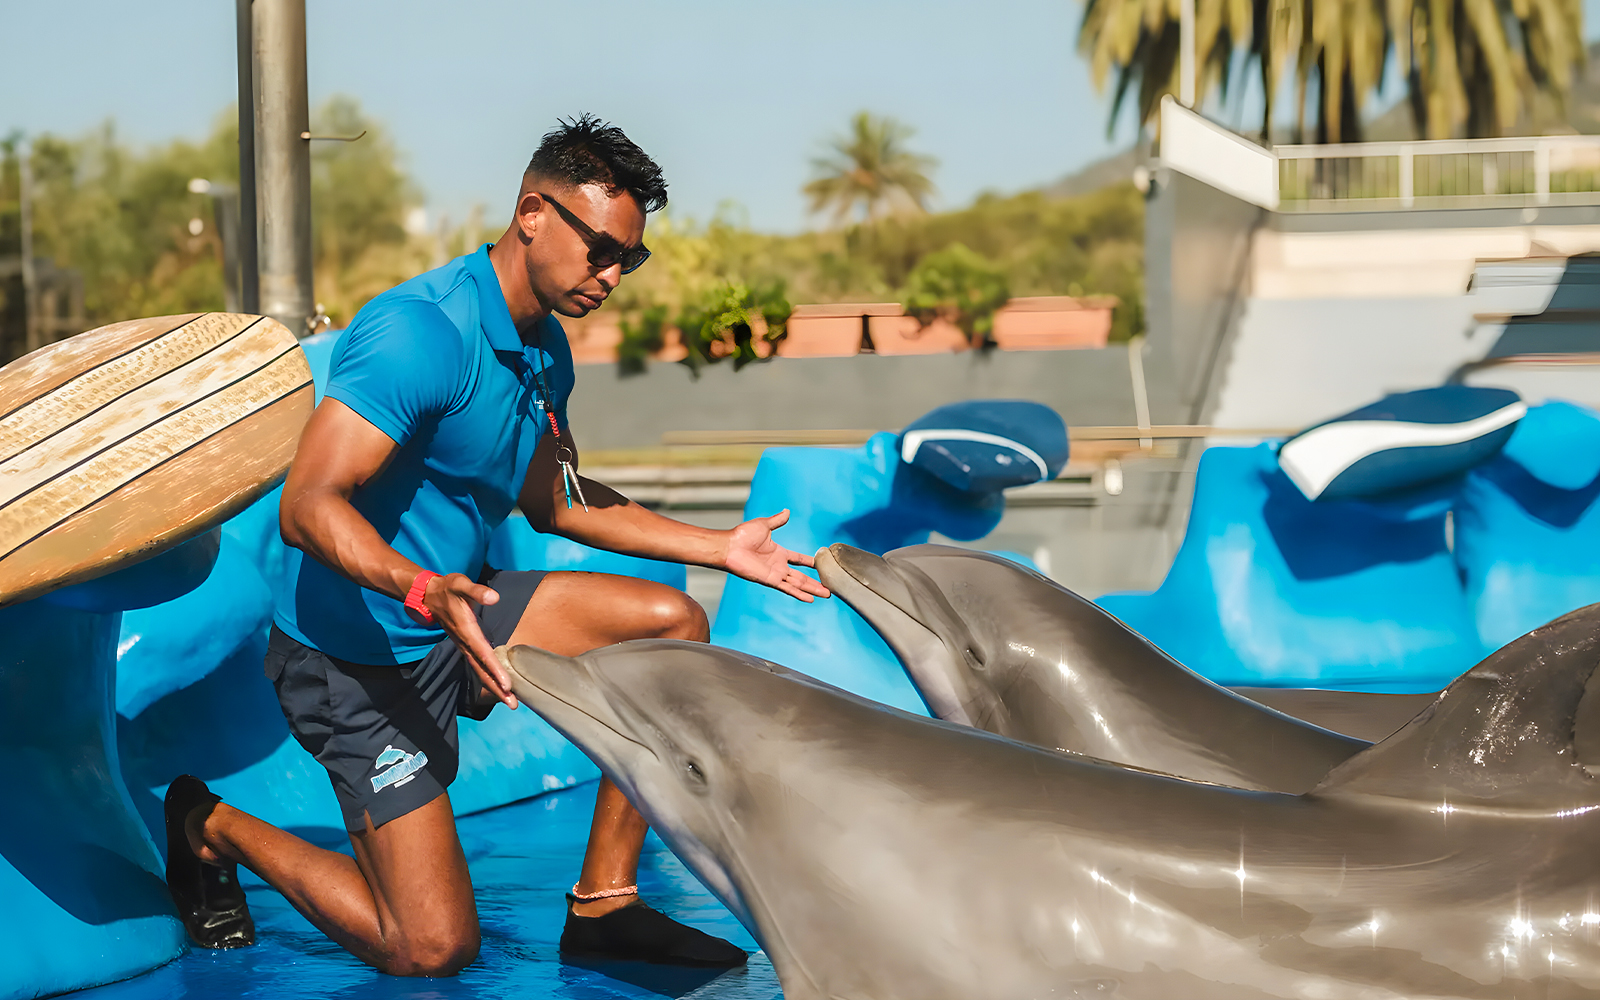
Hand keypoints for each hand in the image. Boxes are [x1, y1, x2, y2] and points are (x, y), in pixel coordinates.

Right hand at [424, 573, 518, 708]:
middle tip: (512, 704)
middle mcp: (465, 643)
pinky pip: (478, 666)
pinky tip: (499, 685)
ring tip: (509, 701)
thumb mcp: (460, 584)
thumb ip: (476, 591)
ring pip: (479, 670)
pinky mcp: (465, 646)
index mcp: (467, 631)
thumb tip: (494, 597)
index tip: (507, 685)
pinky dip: (488, 677)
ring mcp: (464, 646)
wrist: (428, 596)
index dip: (495, 670)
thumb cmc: (447, 589)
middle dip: (496, 688)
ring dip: (493, 687)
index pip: (483, 654)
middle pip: (481, 670)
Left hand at [722, 510, 831, 602]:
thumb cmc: (742, 535)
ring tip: (827, 594)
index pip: (798, 558)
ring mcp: (776, 574)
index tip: (820, 564)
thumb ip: (777, 520)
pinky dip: (799, 594)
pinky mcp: (770, 580)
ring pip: (799, 584)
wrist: (730, 546)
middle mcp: (779, 565)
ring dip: (812, 589)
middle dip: (815, 582)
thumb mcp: (764, 525)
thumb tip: (787, 511)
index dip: (809, 562)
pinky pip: (788, 588)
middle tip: (829, 588)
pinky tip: (810, 599)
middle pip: (802, 576)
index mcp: (779, 552)